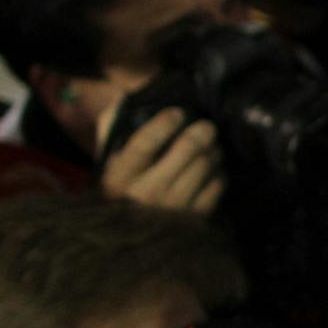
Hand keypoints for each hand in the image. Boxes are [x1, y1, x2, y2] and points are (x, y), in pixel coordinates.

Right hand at [99, 107, 223, 213]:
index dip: (164, 124)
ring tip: (210, 145)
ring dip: (213, 150)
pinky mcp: (194, 218)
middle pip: (187, 151)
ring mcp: (172, 208)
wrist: (128, 228)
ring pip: (205, 165)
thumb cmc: (122, 179)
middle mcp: (146, 193)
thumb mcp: (108, 153)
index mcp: (120, 174)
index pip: (144, 144)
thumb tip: (132, 99)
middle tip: (206, 125)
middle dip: (201, 132)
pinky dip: (219, 172)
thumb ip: (113, 123)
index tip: (177, 113)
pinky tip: (211, 168)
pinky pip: (217, 185)